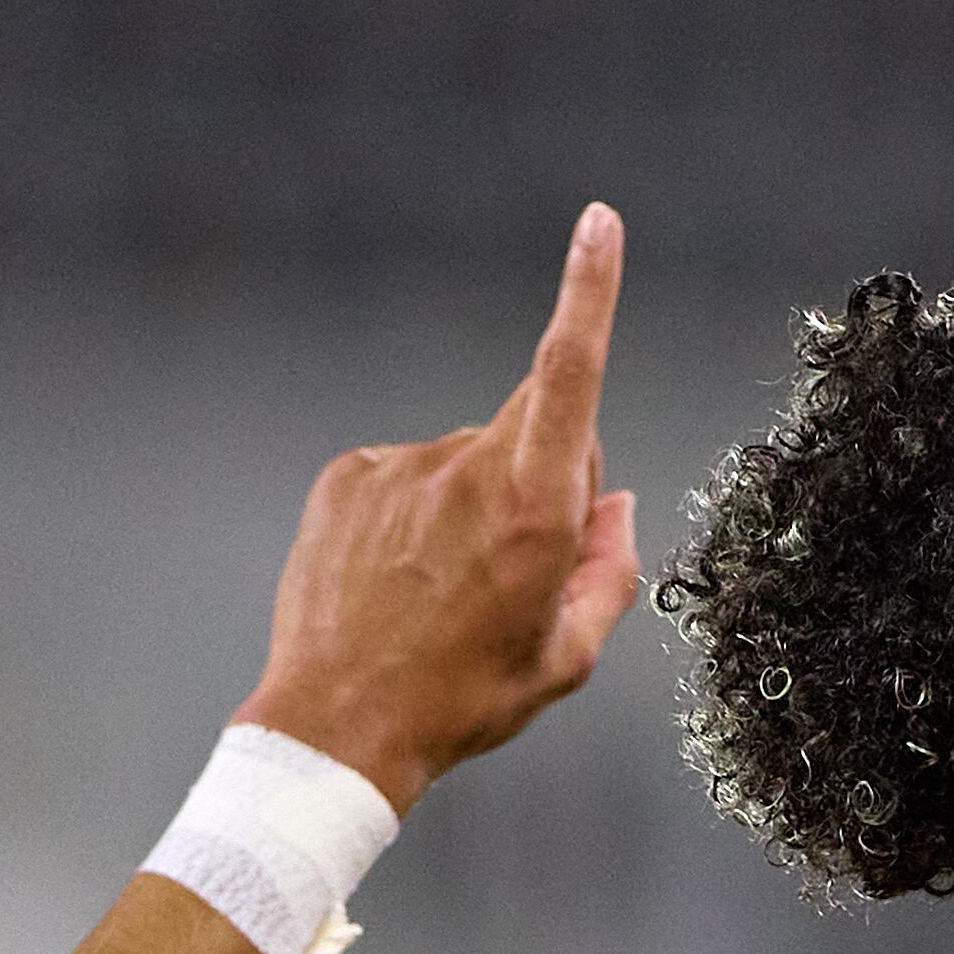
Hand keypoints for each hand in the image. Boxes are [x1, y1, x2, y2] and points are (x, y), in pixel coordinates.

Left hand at [234, 206, 643, 810]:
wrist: (339, 728)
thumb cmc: (462, 700)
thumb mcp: (567, 656)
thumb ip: (609, 571)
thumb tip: (614, 509)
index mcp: (534, 508)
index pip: (570, 372)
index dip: (590, 291)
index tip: (599, 225)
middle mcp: (466, 468)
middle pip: (533, 430)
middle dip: (546, 480)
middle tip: (516, 578)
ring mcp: (399, 468)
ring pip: (467, 463)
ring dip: (472, 509)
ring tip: (441, 597)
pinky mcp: (347, 477)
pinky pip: (406, 477)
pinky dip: (415, 517)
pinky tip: (398, 582)